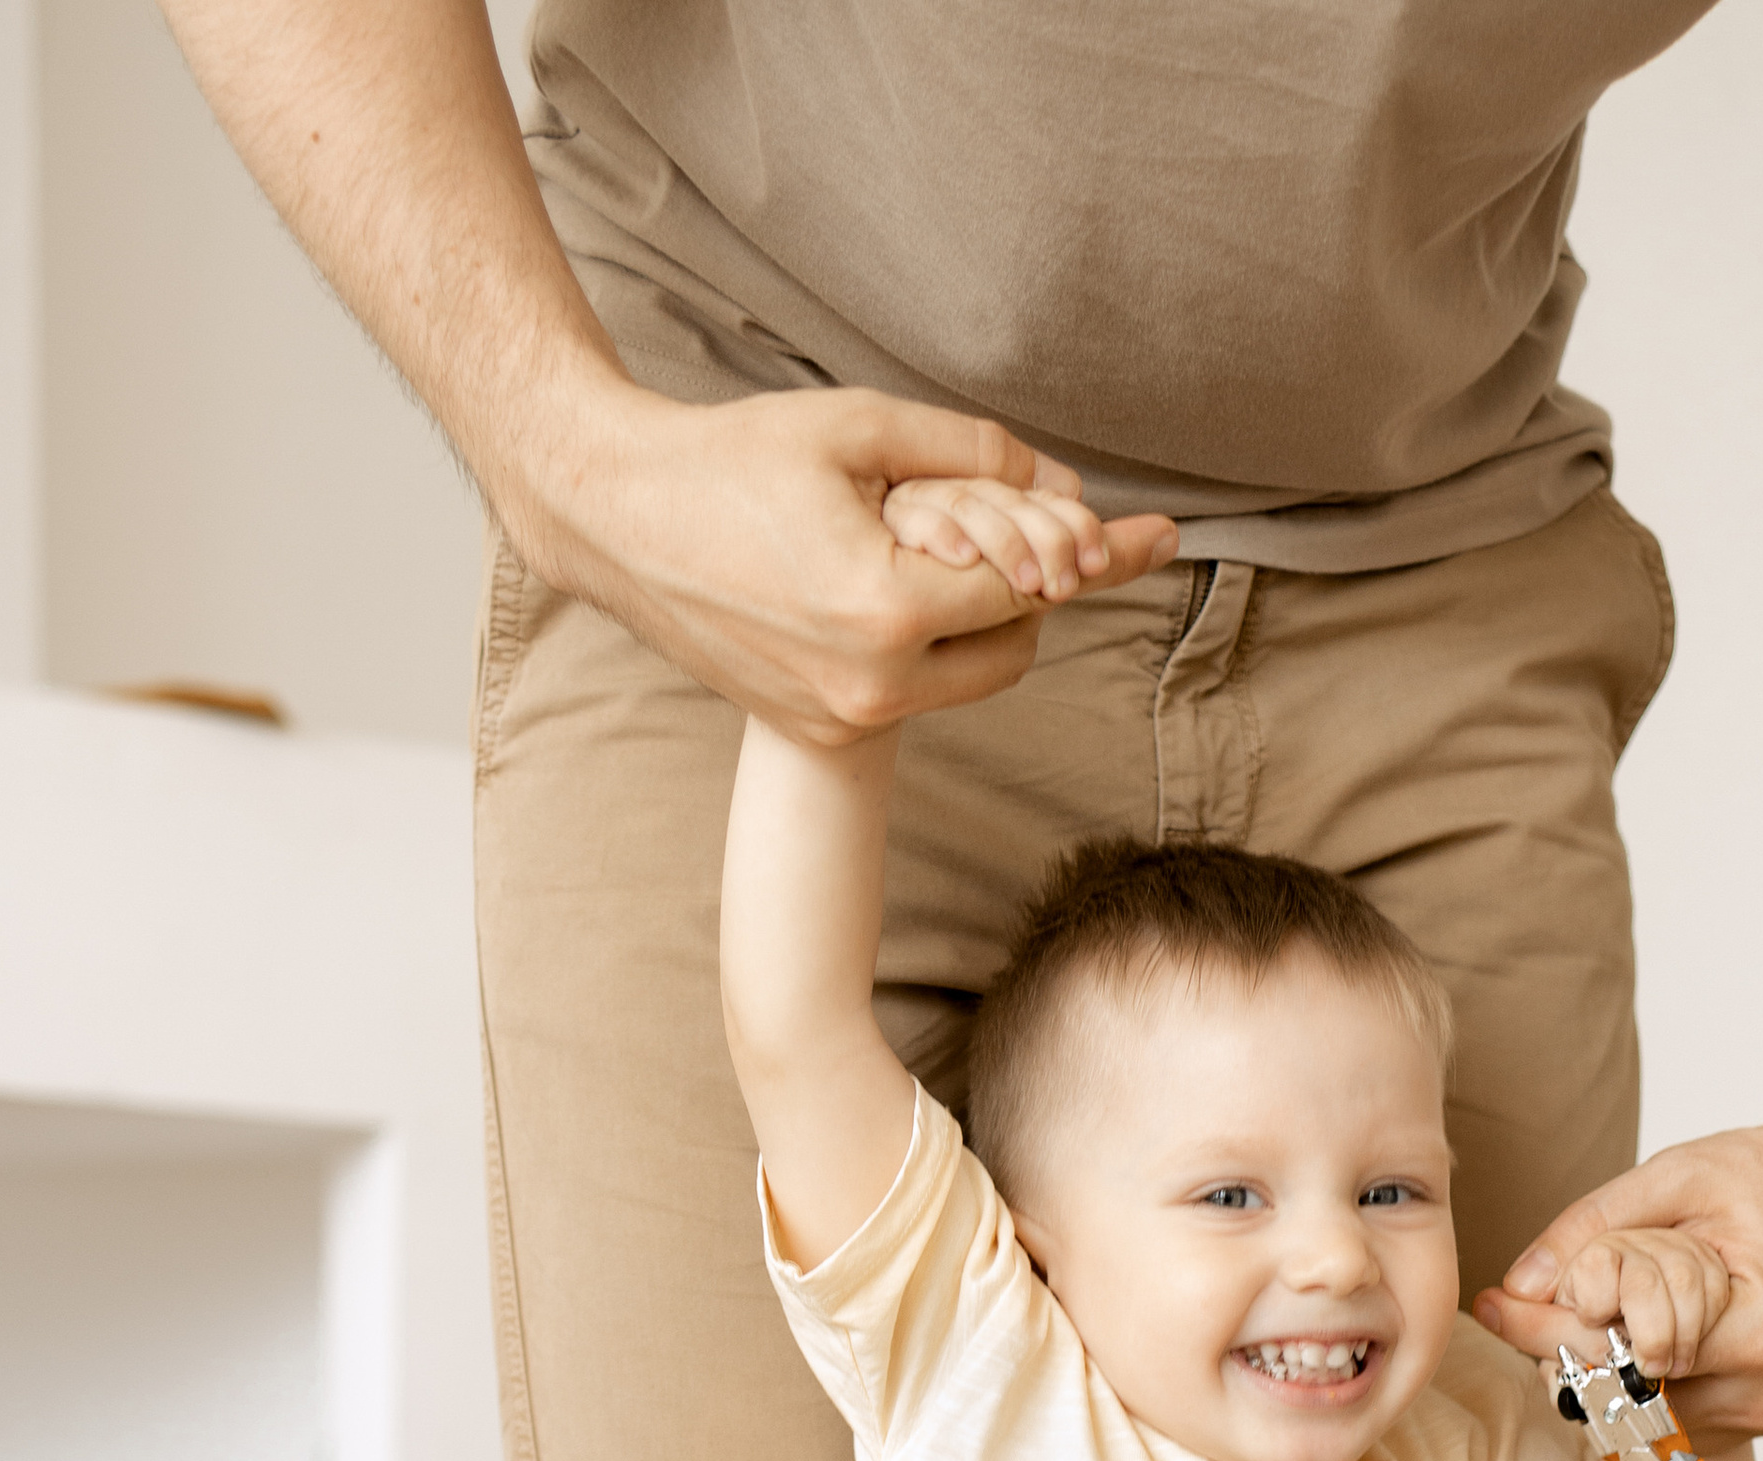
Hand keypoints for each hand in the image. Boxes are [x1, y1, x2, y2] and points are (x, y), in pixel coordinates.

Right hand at [524, 381, 1179, 746]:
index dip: (1080, 548)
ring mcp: (841, 720)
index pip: (1030, 586)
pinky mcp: (816, 731)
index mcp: (886, 611)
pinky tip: (896, 583)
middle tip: (1015, 532)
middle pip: (1016, 647)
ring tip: (941, 551)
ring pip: (971, 680)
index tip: (1145, 533)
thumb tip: (1064, 481)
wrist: (617, 521)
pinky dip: (926, 645)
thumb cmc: (730, 459)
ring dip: (981, 622)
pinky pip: (913, 694)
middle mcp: (870, 687)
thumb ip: (973, 451)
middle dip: (1030, 589)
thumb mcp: (858, 427)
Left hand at [1475, 1102, 1762, 1438]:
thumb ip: (1593, 1228)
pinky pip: (1678, 1408)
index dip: (1549, 1332)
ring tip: (1600, 1304)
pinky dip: (1643, 1373)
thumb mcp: (1676, 1176)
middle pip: (1629, 1397)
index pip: (1623, 1358)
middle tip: (1521, 1305)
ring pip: (1648, 1411)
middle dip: (1570, 1352)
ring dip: (1607, 1366)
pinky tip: (1635, 1326)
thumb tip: (1517, 1284)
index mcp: (1758, 1335)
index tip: (1495, 1304)